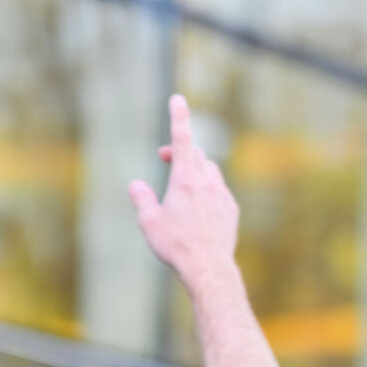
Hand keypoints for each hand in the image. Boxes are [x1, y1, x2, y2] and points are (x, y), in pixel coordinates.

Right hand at [127, 95, 241, 293]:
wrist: (208, 268)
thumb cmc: (176, 246)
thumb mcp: (149, 223)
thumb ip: (141, 199)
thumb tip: (135, 185)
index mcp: (185, 180)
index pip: (182, 140)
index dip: (179, 117)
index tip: (178, 98)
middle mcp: (207, 182)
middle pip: (197, 154)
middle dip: (180, 151)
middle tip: (163, 158)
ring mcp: (222, 195)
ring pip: (210, 171)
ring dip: (196, 170)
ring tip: (181, 186)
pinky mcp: (231, 209)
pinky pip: (219, 191)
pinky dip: (208, 191)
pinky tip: (198, 210)